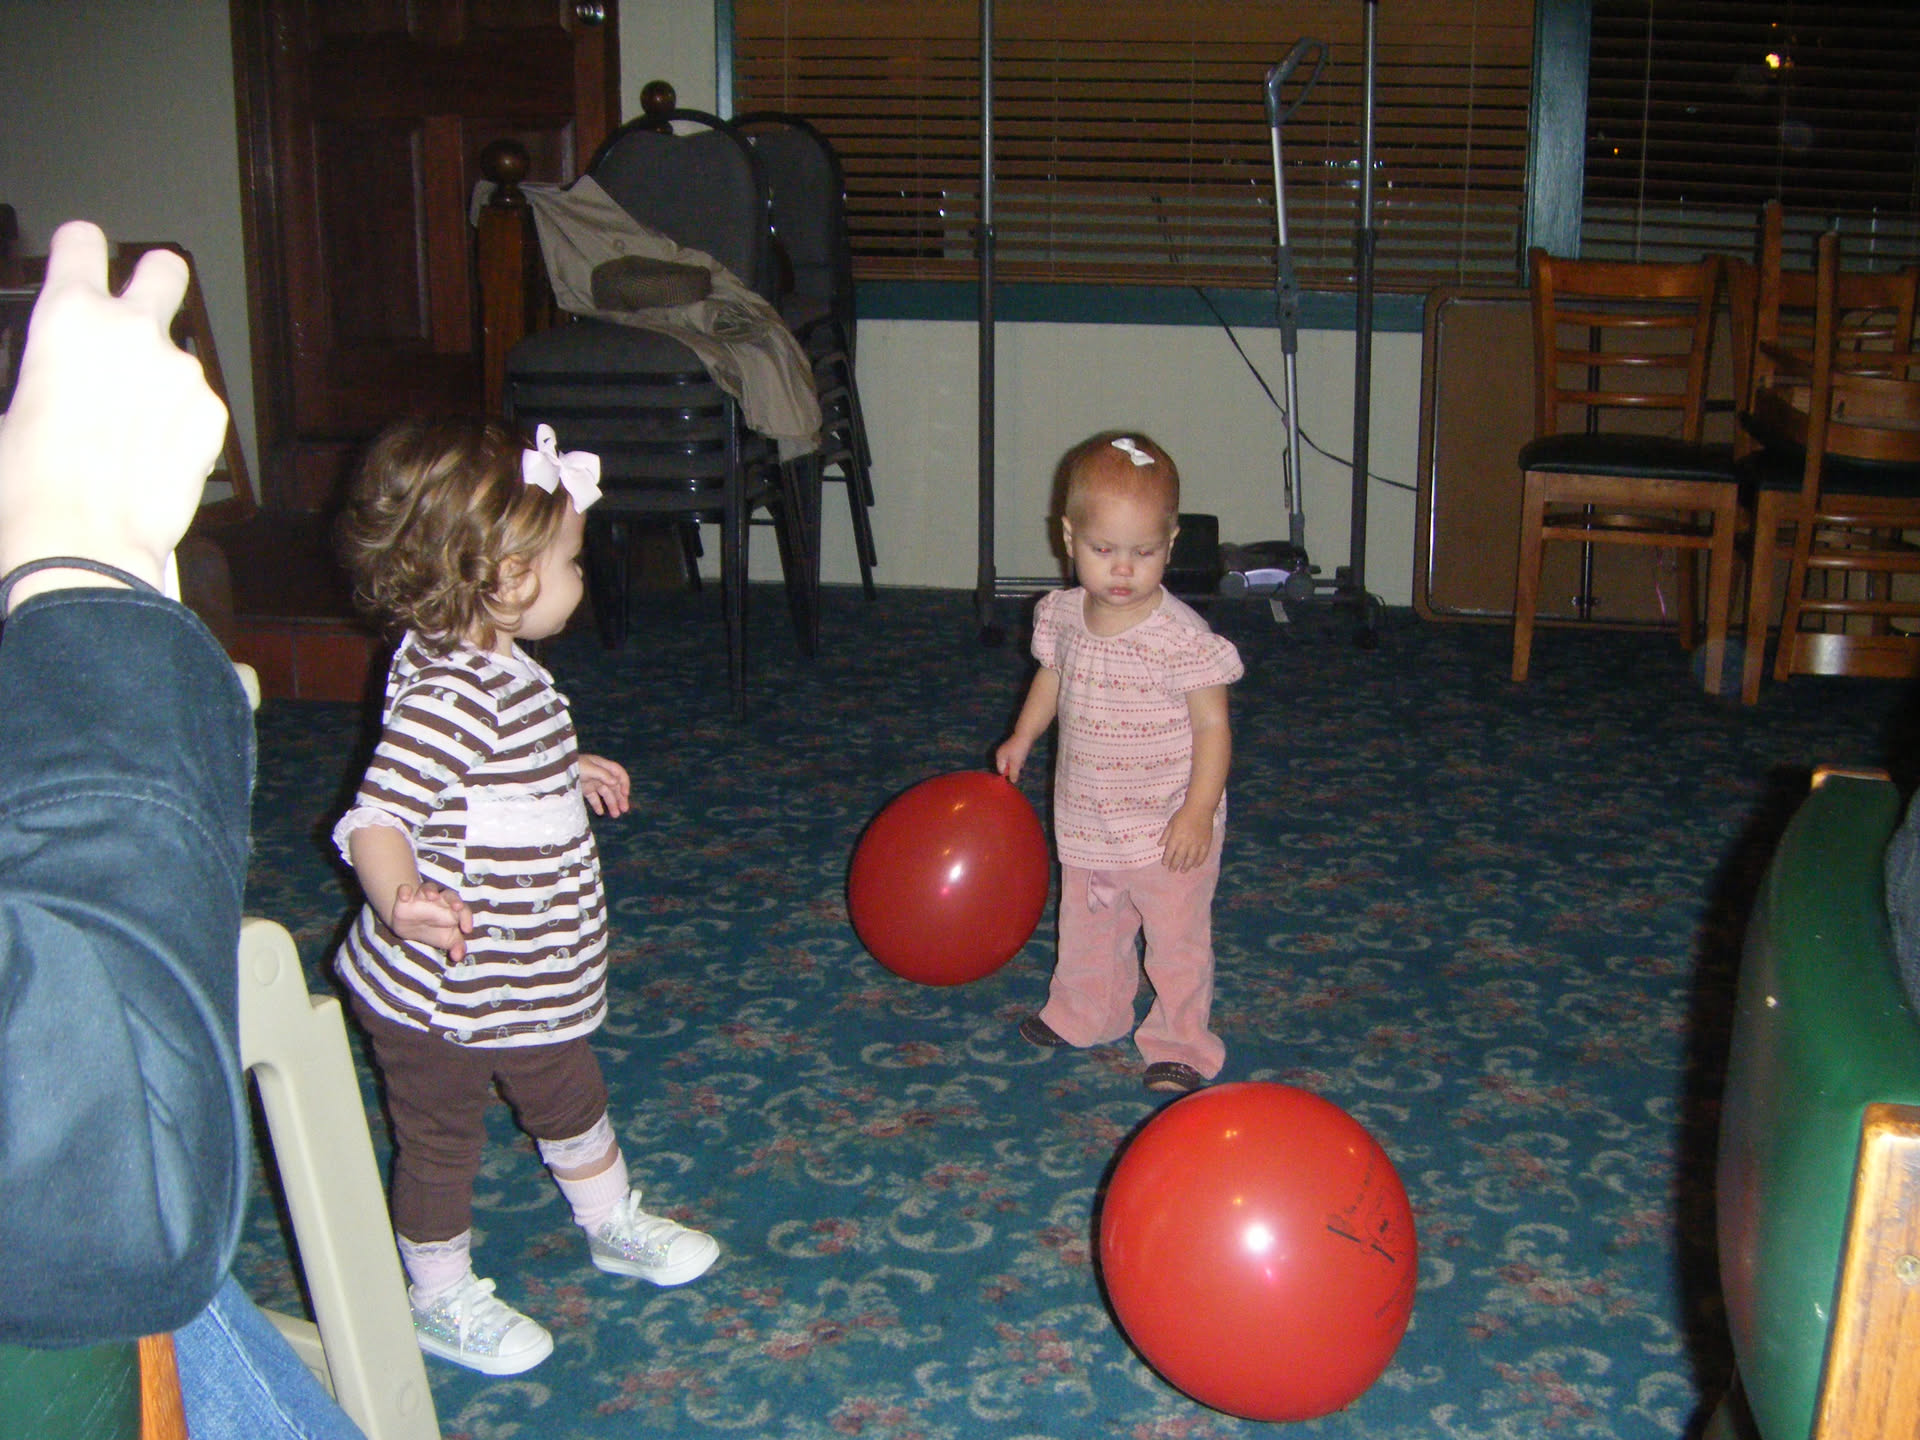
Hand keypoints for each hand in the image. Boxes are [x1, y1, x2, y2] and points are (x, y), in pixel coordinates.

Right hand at [0, 223, 227, 606]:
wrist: (82, 542)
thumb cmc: (26, 478)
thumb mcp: (9, 408)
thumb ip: (44, 368)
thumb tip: (57, 375)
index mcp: (70, 317)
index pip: (83, 242)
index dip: (82, 250)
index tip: (84, 262)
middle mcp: (135, 330)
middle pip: (164, 270)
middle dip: (155, 280)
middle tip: (141, 313)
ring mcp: (183, 372)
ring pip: (177, 357)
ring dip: (161, 380)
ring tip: (131, 434)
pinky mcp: (214, 415)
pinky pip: (197, 406)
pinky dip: (182, 424)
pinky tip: (154, 459)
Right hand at [387, 881, 473, 961]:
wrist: (409, 927)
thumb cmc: (434, 930)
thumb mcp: (447, 940)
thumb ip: (456, 947)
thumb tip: (458, 957)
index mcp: (453, 910)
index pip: (464, 910)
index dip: (467, 918)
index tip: (467, 930)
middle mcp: (440, 900)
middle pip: (450, 895)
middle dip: (454, 899)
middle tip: (457, 906)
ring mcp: (423, 897)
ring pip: (429, 888)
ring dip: (431, 890)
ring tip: (432, 896)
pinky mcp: (406, 898)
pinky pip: (405, 890)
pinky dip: (405, 891)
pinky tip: (405, 896)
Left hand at [579, 753, 629, 816]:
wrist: (556, 771)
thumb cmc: (573, 765)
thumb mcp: (588, 768)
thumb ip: (603, 775)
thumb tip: (616, 782)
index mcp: (602, 765)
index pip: (618, 773)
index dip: (624, 782)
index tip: (625, 794)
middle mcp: (599, 774)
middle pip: (614, 786)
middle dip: (620, 797)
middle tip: (625, 809)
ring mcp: (592, 782)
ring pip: (605, 794)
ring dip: (611, 804)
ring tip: (616, 815)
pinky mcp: (585, 789)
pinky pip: (594, 798)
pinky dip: (597, 805)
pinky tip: (601, 813)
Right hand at [995, 737, 1030, 783]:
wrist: (1026, 735)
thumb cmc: (1019, 750)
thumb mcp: (1016, 763)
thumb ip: (1014, 773)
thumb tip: (1013, 782)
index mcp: (999, 757)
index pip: (1001, 770)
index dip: (1008, 773)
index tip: (1015, 774)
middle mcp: (1001, 754)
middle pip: (1006, 767)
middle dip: (1014, 768)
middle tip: (1019, 765)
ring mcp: (1007, 751)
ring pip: (1012, 763)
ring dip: (1018, 764)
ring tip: (1022, 759)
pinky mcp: (1013, 750)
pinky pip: (1016, 759)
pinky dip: (1020, 759)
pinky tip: (1023, 756)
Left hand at [1159, 804, 1214, 872]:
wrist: (1200, 808)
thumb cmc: (1184, 814)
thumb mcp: (1171, 822)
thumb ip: (1166, 834)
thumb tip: (1160, 845)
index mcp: (1176, 837)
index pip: (1170, 852)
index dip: (1167, 859)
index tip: (1165, 864)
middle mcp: (1186, 842)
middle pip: (1179, 857)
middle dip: (1175, 865)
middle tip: (1172, 870)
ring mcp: (1197, 844)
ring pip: (1191, 859)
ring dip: (1186, 866)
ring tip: (1183, 871)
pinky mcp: (1206, 843)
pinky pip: (1202, 855)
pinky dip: (1199, 862)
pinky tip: (1196, 865)